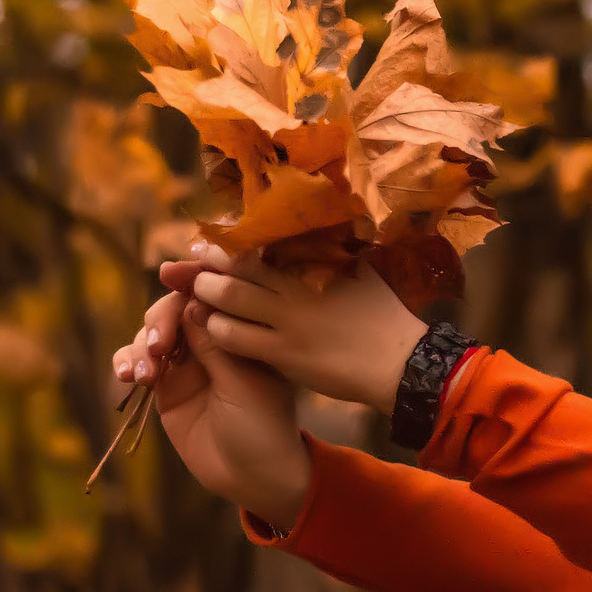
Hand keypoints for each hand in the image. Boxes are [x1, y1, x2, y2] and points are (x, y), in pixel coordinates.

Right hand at [112, 282, 311, 530]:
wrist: (252, 477)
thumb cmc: (263, 428)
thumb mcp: (243, 383)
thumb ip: (215, 343)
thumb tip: (193, 299)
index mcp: (242, 331)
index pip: (212, 293)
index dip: (190, 279)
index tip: (169, 273)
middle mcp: (214, 341)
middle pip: (175, 307)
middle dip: (161, 319)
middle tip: (159, 345)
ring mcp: (188, 363)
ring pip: (152, 333)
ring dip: (141, 345)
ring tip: (145, 374)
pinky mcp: (166, 387)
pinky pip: (138, 363)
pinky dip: (128, 362)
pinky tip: (129, 376)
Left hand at [169, 243, 428, 411]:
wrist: (400, 362)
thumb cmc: (384, 314)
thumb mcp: (361, 270)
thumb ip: (333, 251)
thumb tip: (321, 228)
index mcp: (313, 260)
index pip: (259, 242)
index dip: (229, 240)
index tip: (212, 240)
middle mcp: (295, 284)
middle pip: (236, 265)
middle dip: (207, 263)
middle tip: (191, 263)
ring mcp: (287, 319)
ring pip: (228, 298)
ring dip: (206, 294)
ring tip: (198, 294)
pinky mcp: (283, 352)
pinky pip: (234, 337)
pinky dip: (217, 329)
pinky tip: (214, 328)